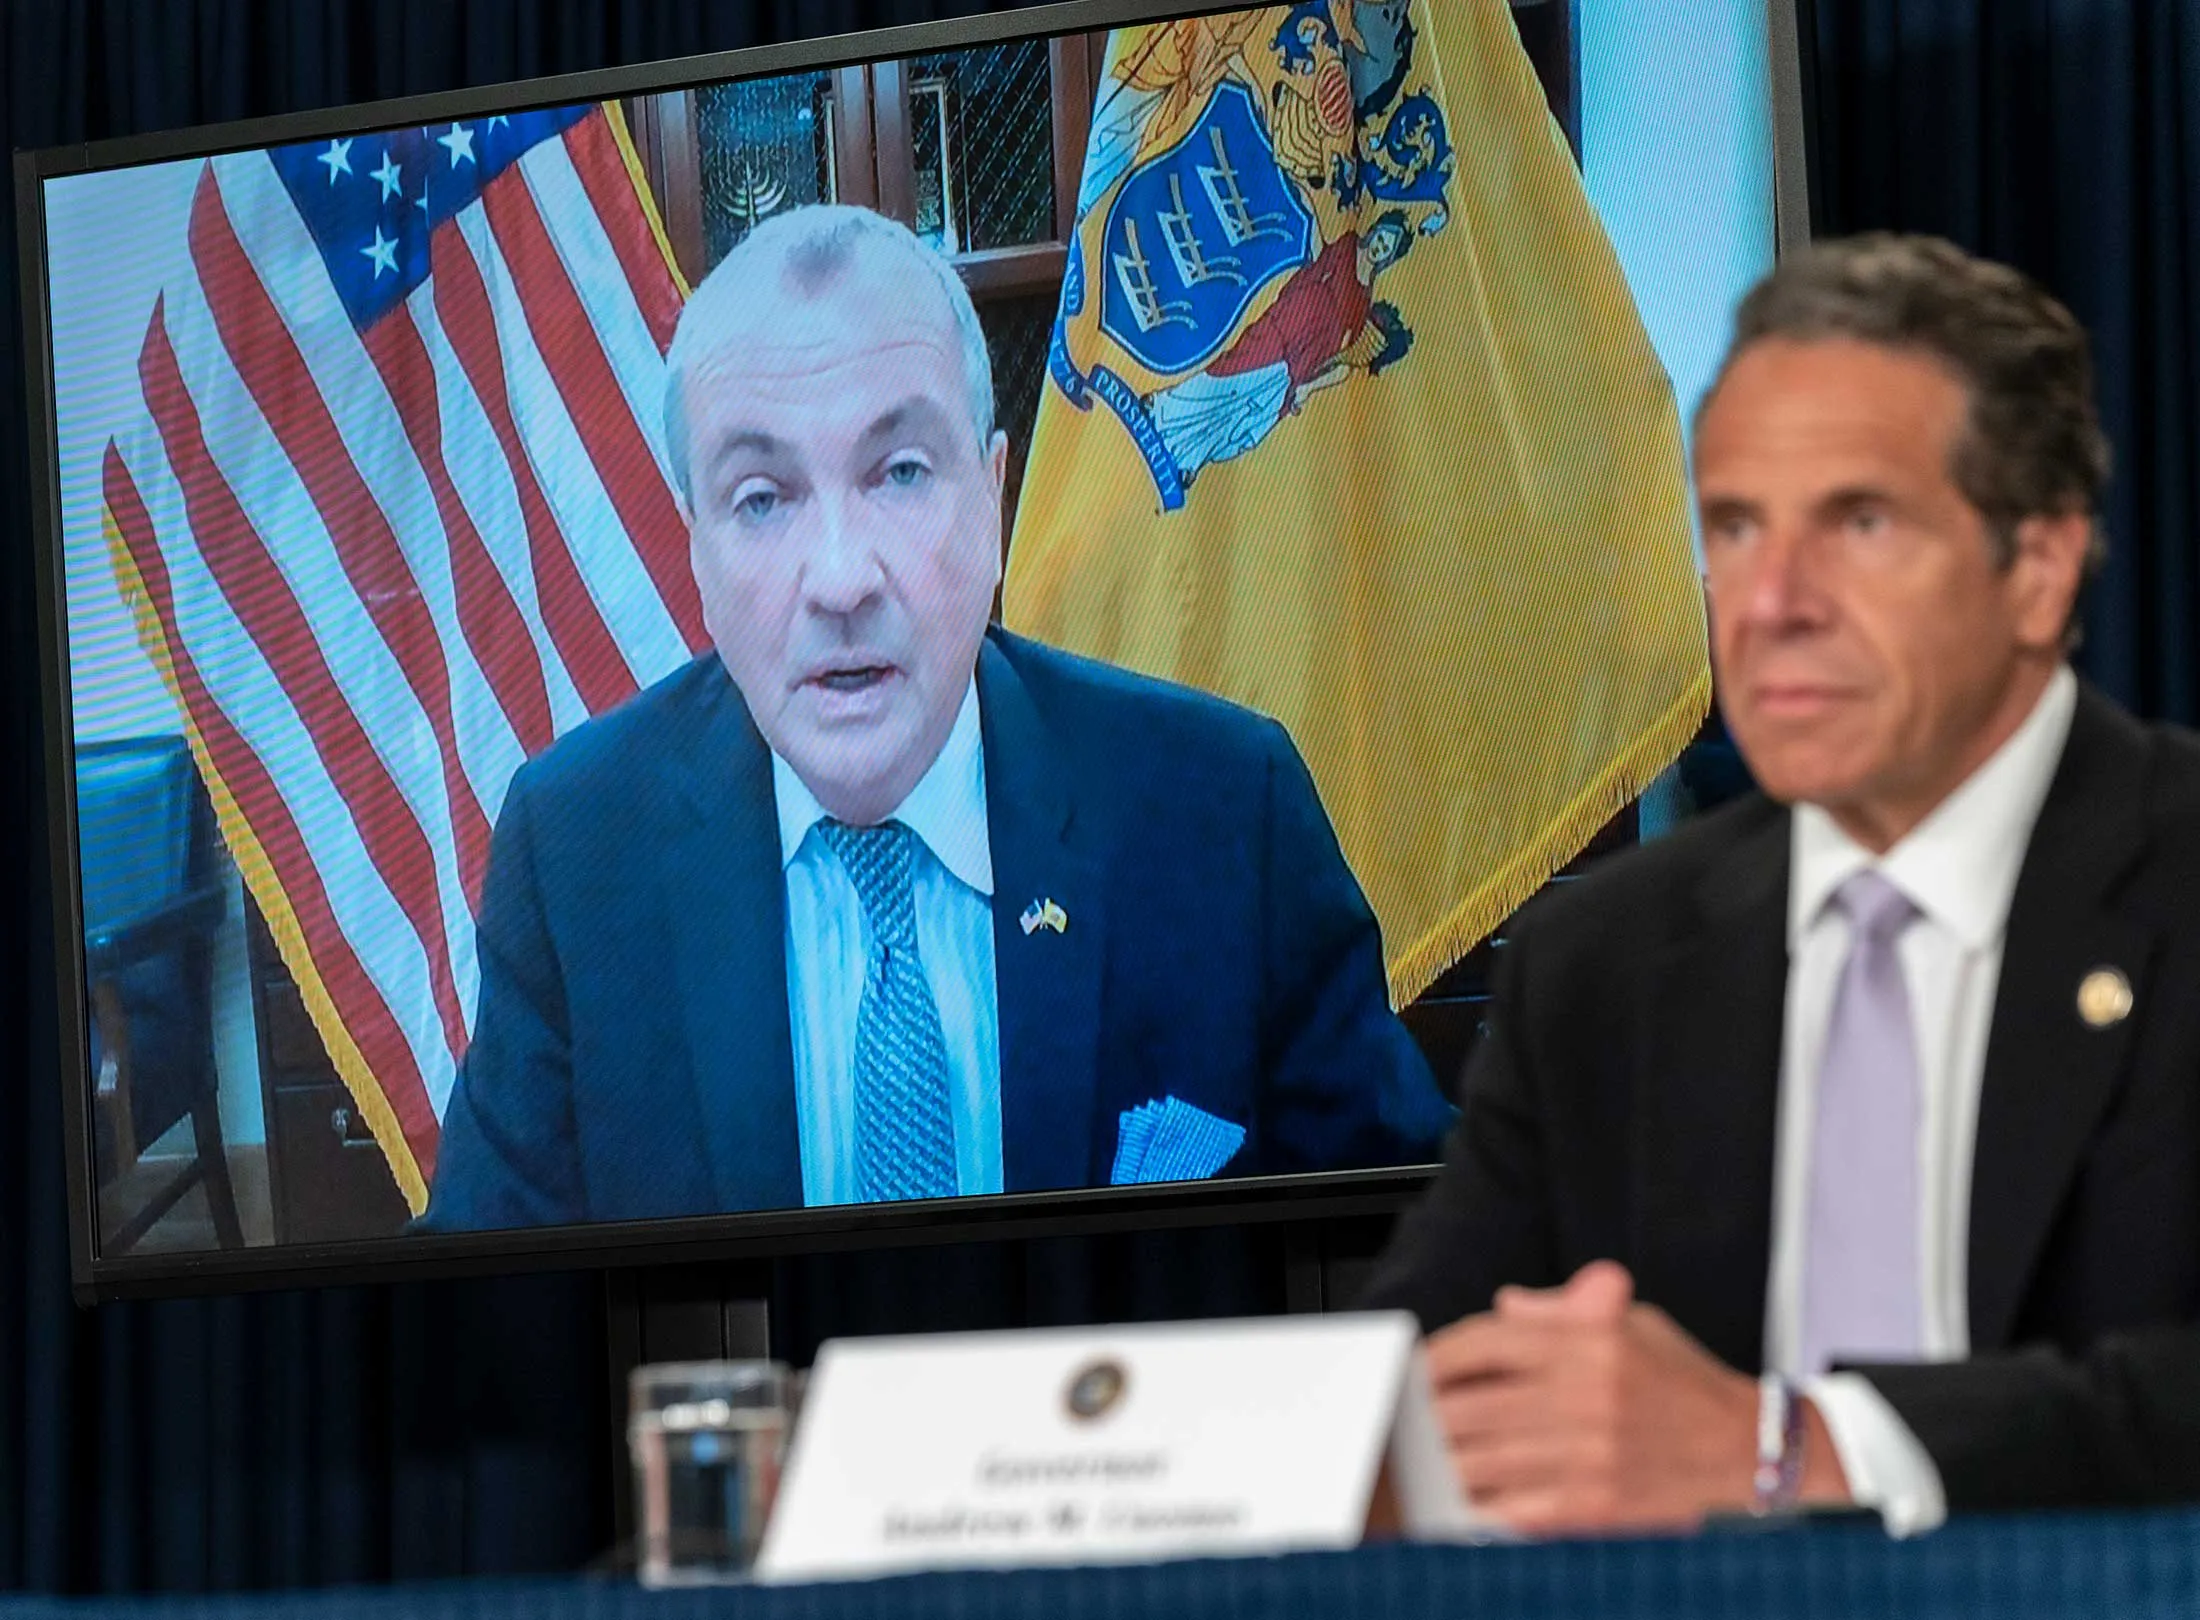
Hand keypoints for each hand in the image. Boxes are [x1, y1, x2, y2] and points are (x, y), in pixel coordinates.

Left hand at [1424, 1261, 1848, 1535]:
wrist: (1759, 1462)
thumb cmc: (1693, 1393)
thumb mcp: (1637, 1330)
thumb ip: (1566, 1313)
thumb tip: (1507, 1304)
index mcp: (1587, 1343)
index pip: (1483, 1341)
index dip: (1437, 1357)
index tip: (1414, 1372)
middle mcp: (1582, 1394)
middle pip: (1467, 1403)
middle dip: (1425, 1416)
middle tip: (1399, 1423)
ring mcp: (1585, 1455)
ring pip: (1478, 1460)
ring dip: (1439, 1466)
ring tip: (1415, 1465)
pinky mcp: (1593, 1508)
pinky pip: (1510, 1508)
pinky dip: (1477, 1508)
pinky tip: (1458, 1504)